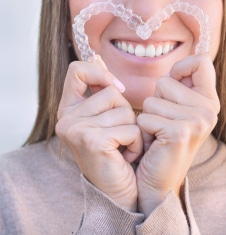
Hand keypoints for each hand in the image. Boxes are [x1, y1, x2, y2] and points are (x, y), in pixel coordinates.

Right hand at [55, 56, 142, 211]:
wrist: (119, 192)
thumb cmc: (117, 151)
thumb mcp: (107, 116)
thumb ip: (100, 88)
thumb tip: (97, 57)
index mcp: (67, 109)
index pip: (77, 69)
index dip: (100, 74)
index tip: (116, 90)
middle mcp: (65, 119)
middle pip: (109, 91)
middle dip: (125, 112)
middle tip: (119, 135)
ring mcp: (75, 130)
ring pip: (123, 109)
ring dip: (133, 129)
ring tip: (123, 147)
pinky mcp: (91, 141)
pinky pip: (130, 128)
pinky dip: (136, 143)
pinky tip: (126, 157)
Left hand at [136, 54, 219, 216]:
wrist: (160, 184)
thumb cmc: (162, 140)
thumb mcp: (177, 109)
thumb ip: (180, 86)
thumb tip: (177, 65)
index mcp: (210, 101)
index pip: (201, 61)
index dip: (181, 67)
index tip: (173, 84)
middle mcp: (208, 110)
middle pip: (166, 80)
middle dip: (156, 100)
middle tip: (163, 122)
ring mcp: (196, 121)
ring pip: (152, 99)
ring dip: (147, 117)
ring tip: (157, 134)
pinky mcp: (179, 132)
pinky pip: (146, 116)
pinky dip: (143, 130)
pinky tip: (153, 144)